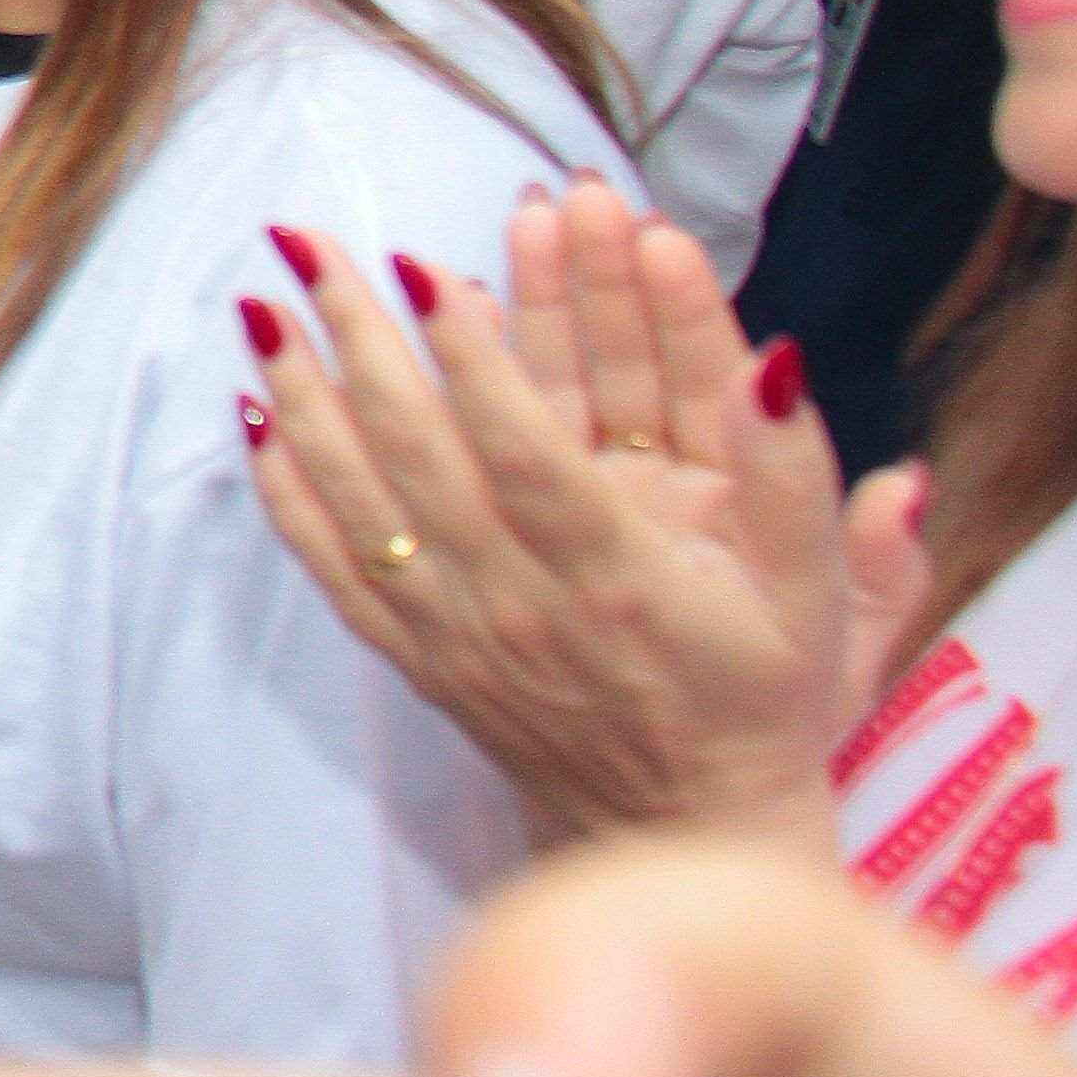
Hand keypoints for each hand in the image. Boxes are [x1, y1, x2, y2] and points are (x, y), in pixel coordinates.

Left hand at [248, 178, 847, 844]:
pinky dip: (290, 490)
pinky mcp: (419, 656)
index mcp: (618, 577)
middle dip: (358, 339)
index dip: (472, 360)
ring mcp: (455, 632)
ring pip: (359, 501)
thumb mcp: (818, 596)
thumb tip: (771, 359)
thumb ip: (793, 473)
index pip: (526, 450)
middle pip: (418, 455)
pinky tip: (259, 415)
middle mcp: (518, 604)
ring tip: (261, 305)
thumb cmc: (761, 698)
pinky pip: (335, 567)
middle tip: (310, 243)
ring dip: (306, 397)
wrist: (685, 834)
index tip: (424, 268)